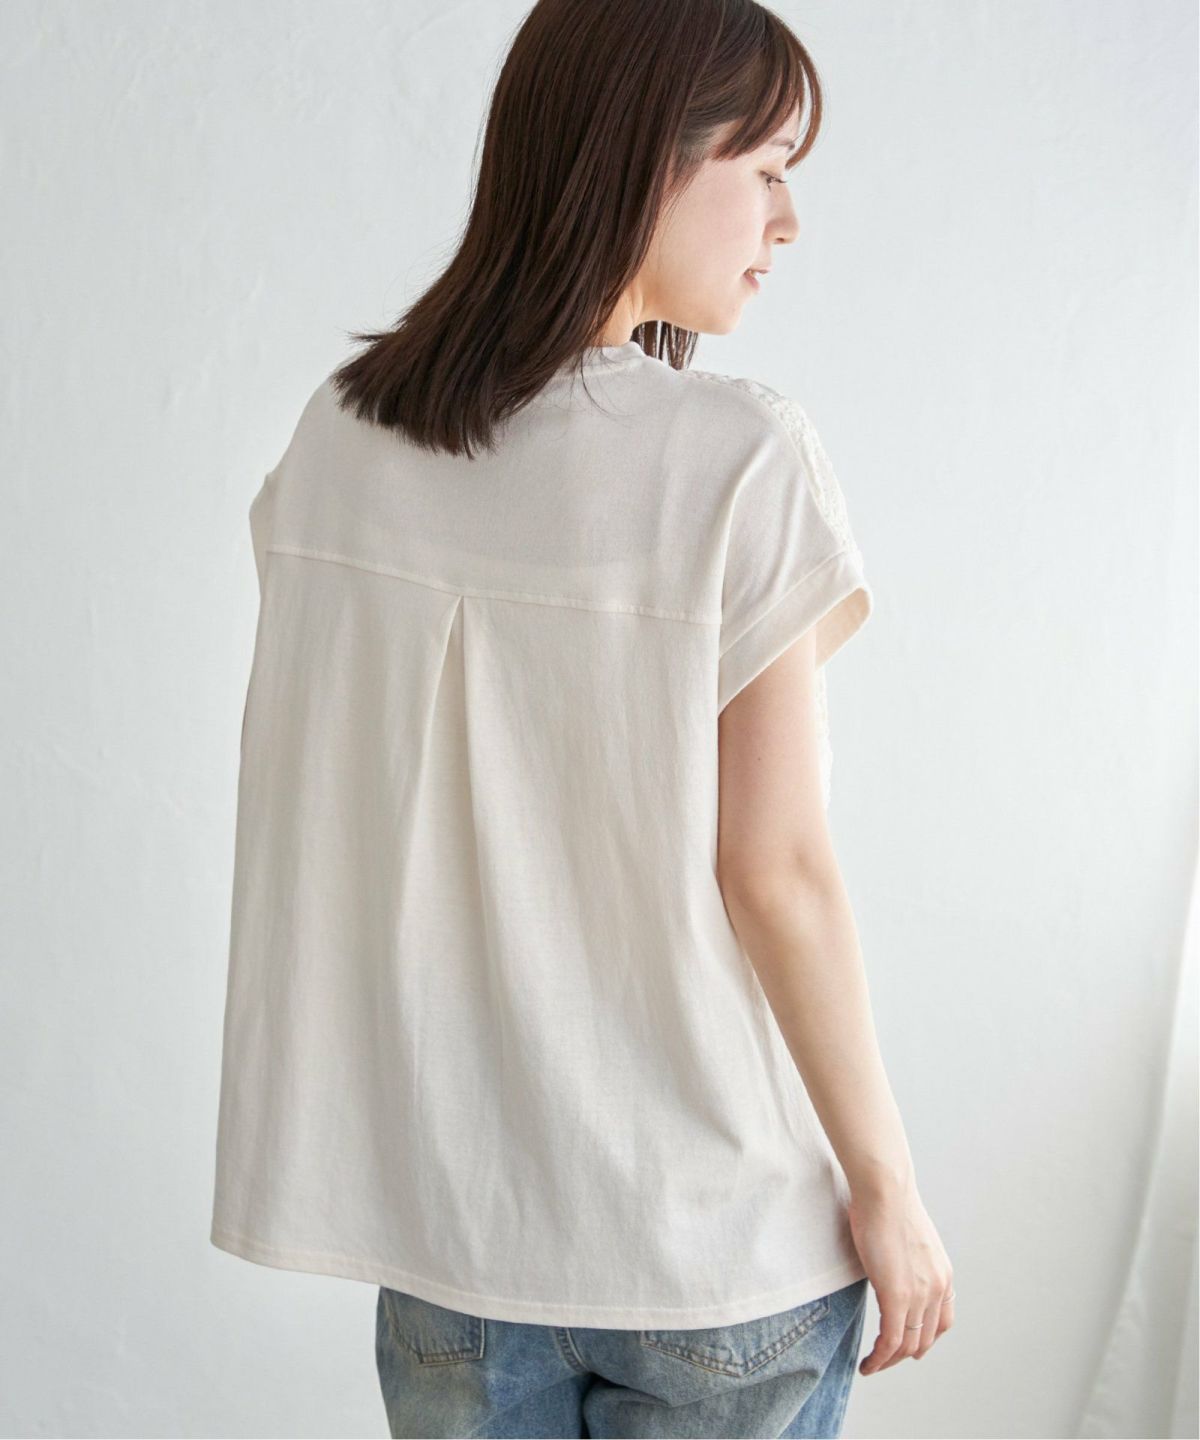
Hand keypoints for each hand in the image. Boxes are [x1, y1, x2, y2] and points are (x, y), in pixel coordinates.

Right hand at [848, 1180, 954, 1374]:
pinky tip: (867, 1365)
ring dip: (889, 1361)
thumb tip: (887, 1262)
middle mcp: (938, 1288)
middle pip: (926, 1338)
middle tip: (884, 1358)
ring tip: (872, 1366)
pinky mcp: (897, 1296)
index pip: (941, 1321)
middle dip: (905, 1353)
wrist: (884, 1189)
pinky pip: (891, 1340)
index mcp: (942, 1274)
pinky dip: (879, 1358)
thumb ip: (904, 1258)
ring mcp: (920, 1294)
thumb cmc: (886, 1202)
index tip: (905, 1342)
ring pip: (909, 1345)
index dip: (924, 1337)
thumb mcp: (906, 1237)